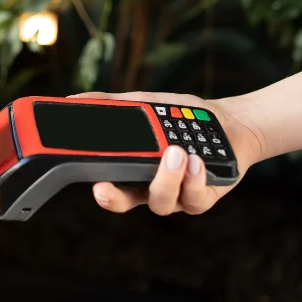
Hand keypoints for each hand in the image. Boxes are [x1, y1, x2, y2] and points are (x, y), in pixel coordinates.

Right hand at [70, 91, 264, 215]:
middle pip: (126, 203)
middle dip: (115, 198)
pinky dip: (193, 181)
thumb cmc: (183, 117)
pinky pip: (194, 199)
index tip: (95, 184)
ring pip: (161, 202)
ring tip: (175, 152)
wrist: (228, 122)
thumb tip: (73, 98)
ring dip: (165, 178)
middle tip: (107, 186)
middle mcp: (149, 187)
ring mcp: (176, 195)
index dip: (102, 191)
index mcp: (131, 170)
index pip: (109, 186)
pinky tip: (196, 161)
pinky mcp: (202, 198)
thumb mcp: (144, 105)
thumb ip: (110, 104)